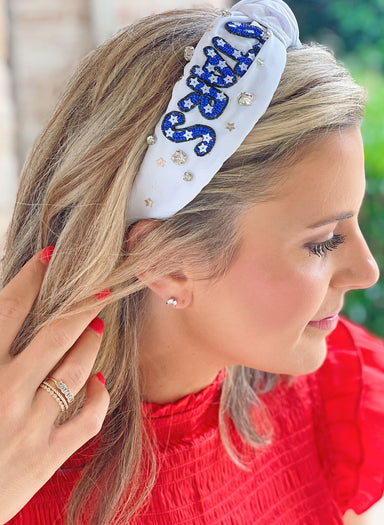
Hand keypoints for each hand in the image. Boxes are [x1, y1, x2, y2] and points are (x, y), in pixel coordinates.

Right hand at [0, 248, 109, 522]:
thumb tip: (6, 317)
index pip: (9, 309)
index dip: (30, 278)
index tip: (47, 257)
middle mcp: (6, 392)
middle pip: (54, 335)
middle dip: (80, 306)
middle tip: (99, 288)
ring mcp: (29, 426)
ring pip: (75, 371)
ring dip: (90, 346)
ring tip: (97, 329)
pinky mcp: (45, 457)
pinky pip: (87, 420)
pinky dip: (98, 398)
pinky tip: (99, 382)